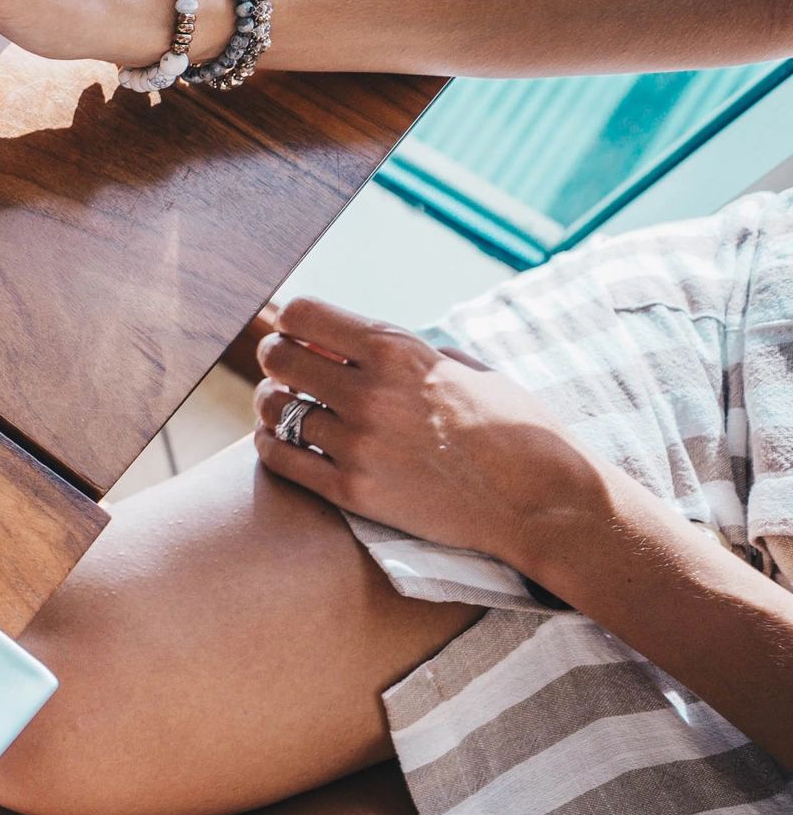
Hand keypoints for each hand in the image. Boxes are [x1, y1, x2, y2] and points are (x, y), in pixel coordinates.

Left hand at [249, 297, 603, 571]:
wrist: (541, 501)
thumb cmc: (514, 428)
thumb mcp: (464, 367)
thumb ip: (406, 352)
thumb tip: (353, 340)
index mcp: (399, 350)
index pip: (302, 313)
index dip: (293, 322)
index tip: (299, 334)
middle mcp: (371, 392)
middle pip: (278, 357)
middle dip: (278, 359)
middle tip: (286, 370)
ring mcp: (359, 444)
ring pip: (273, 408)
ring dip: (273, 404)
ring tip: (284, 405)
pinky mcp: (352, 491)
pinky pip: (280, 458)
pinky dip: (271, 443)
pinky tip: (279, 439)